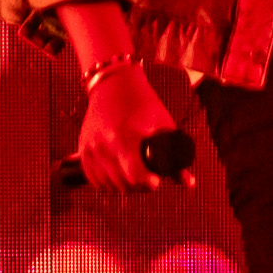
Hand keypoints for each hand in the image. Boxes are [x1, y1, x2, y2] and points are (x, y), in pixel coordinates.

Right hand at [78, 62, 186, 191]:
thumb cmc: (143, 104)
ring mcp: (91, 148)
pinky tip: (118, 179)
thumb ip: (175, 158)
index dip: (148, 184)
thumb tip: (189, 184)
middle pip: (123, 184)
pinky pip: (94, 179)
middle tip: (148, 181)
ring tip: (134, 179)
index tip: (156, 181)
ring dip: (122, 187)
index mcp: (124, 137)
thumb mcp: (163, 126)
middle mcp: (104, 145)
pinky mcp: (83, 150)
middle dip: (138, 187)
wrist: (113, 85)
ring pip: (108, 185)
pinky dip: (106, 183)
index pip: (135, 176)